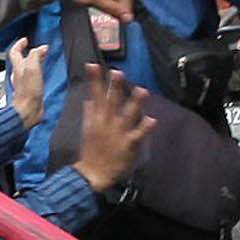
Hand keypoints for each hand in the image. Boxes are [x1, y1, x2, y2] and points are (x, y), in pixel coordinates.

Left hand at [6, 38, 50, 132]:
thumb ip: (35, 55)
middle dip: (30, 52)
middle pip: (22, 59)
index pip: (15, 51)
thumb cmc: (28, 92)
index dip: (20, 44)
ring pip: (27, 68)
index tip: (25, 40)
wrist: (28, 110)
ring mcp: (24, 83)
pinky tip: (42, 75)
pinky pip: (33, 78)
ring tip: (42, 59)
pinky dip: (38, 73)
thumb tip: (40, 49)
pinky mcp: (30, 91)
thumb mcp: (32, 67)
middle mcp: (19, 74)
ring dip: (34, 62)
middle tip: (38, 49)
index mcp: (18, 67)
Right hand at [66, 65, 152, 193]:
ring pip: (128, 114)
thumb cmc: (91, 152)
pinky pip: (138, 134)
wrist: (92, 174)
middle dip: (114, 87)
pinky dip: (144, 128)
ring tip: (142, 90)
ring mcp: (118, 133)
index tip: (93, 65)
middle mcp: (107, 123)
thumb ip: (89, 113)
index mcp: (97, 118)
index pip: (96, 95)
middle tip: (117, 72)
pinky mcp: (128, 145)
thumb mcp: (88, 130)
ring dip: (135, 102)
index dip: (95, 80)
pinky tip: (152, 120)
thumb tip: (89, 100)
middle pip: (111, 101)